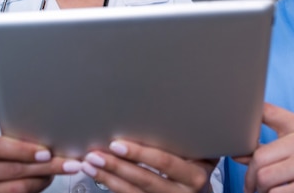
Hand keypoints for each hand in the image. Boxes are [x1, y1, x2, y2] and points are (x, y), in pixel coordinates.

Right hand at [0, 136, 80, 192]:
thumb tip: (46, 141)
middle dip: (46, 167)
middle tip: (70, 164)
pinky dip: (35, 190)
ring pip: (17, 189)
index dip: (23, 150)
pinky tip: (44, 182)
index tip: (47, 153)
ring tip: (58, 171)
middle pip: (13, 170)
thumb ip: (10, 144)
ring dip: (43, 180)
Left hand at [79, 140, 217, 192]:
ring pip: (133, 191)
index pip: (165, 162)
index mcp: (196, 175)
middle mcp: (183, 192)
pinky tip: (98, 174)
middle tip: (97, 153)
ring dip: (108, 175)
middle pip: (145, 178)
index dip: (140, 154)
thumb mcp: (202, 150)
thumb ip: (186, 136)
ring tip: (90, 162)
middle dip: (118, 165)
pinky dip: (110, 184)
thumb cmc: (198, 164)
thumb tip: (163, 110)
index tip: (118, 144)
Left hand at [244, 103, 293, 192]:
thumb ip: (271, 129)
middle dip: (251, 178)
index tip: (239, 157)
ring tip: (268, 191)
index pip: (262, 135)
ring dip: (262, 192)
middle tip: (252, 186)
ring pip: (266, 184)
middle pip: (259, 164)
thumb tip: (237, 149)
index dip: (245, 150)